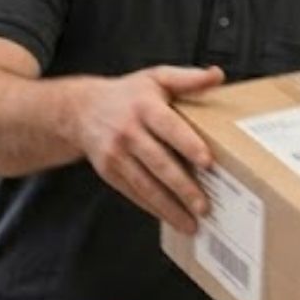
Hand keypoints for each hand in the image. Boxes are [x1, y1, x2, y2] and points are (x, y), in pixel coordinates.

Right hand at [71, 65, 224, 233]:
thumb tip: (217, 75)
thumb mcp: (156, 78)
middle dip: (182, 187)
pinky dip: (152, 208)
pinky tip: (171, 218)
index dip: (188, 145)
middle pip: (159, 163)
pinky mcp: (109, 172)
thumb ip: (187, 79)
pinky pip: (133, 193)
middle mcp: (128, 132)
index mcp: (144, 107)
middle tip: (204, 206)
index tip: (208, 163)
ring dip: (169, 206)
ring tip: (191, 224)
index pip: (169, 127)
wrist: (82, 111)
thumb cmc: (128, 95)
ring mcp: (116, 155)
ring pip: (145, 185)